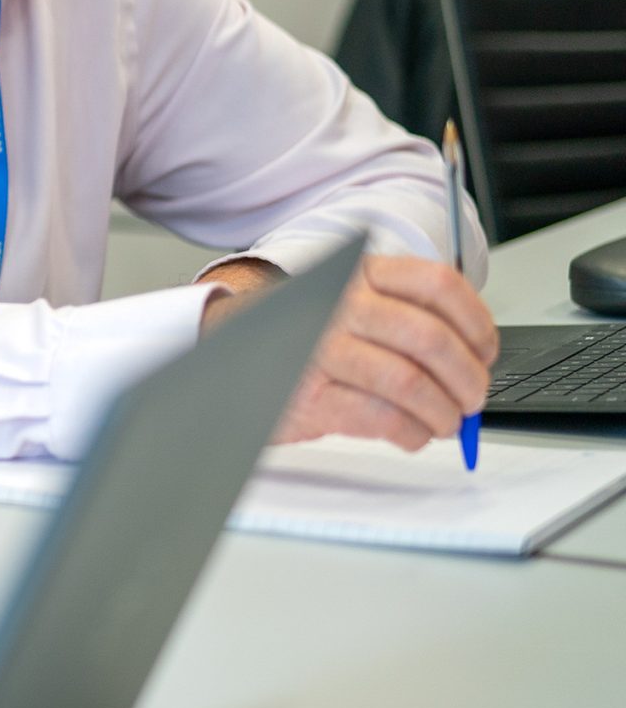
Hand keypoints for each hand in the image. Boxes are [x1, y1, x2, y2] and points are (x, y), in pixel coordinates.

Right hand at [202, 255, 496, 450]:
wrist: (222, 351)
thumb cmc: (300, 333)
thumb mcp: (347, 301)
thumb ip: (403, 317)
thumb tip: (471, 362)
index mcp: (357, 274)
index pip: (438, 286)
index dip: (477, 323)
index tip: (486, 352)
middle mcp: (341, 304)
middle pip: (433, 340)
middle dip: (468, 379)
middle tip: (473, 400)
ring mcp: (322, 348)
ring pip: (412, 384)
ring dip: (444, 413)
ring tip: (446, 423)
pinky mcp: (310, 395)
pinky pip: (382, 419)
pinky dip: (412, 433)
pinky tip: (413, 434)